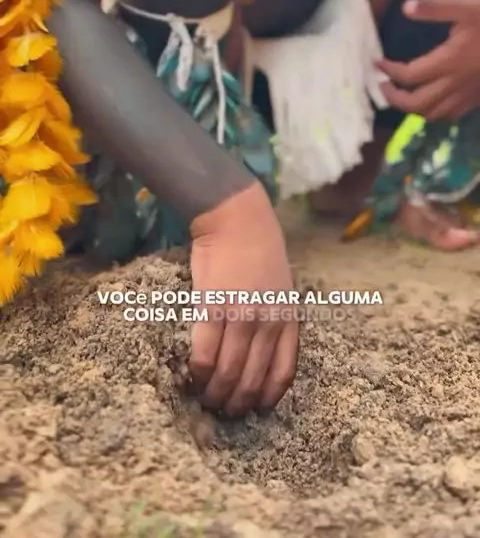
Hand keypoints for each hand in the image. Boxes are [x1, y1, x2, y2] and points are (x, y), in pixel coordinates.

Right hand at [189, 181, 298, 416]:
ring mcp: (241, 316)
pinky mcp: (213, 308)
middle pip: (254, 379)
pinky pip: (206, 353)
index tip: (256, 409)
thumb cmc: (257, 252)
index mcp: (288, 319)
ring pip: (229, 372)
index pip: (283, 372)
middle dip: (238, 403)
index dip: (268, 397)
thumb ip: (274, 319)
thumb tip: (259, 353)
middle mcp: (268, 322)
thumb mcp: (281, 288)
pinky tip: (193, 379)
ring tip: (206, 401)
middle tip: (224, 412)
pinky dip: (199, 373)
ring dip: (216, 394)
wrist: (237, 220)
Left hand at [379, 0, 479, 120]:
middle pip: (416, 104)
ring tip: (403, 95)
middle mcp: (456, 84)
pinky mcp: (479, 98)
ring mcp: (469, 95)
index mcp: (449, 61)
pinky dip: (435, 112)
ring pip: (434, 115)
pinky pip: (452, 115)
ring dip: (413, 109)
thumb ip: (435, 9)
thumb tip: (406, 8)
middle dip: (394, 98)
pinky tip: (432, 101)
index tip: (378, 63)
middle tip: (382, 86)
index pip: (408, 75)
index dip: (388, 71)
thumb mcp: (467, 7)